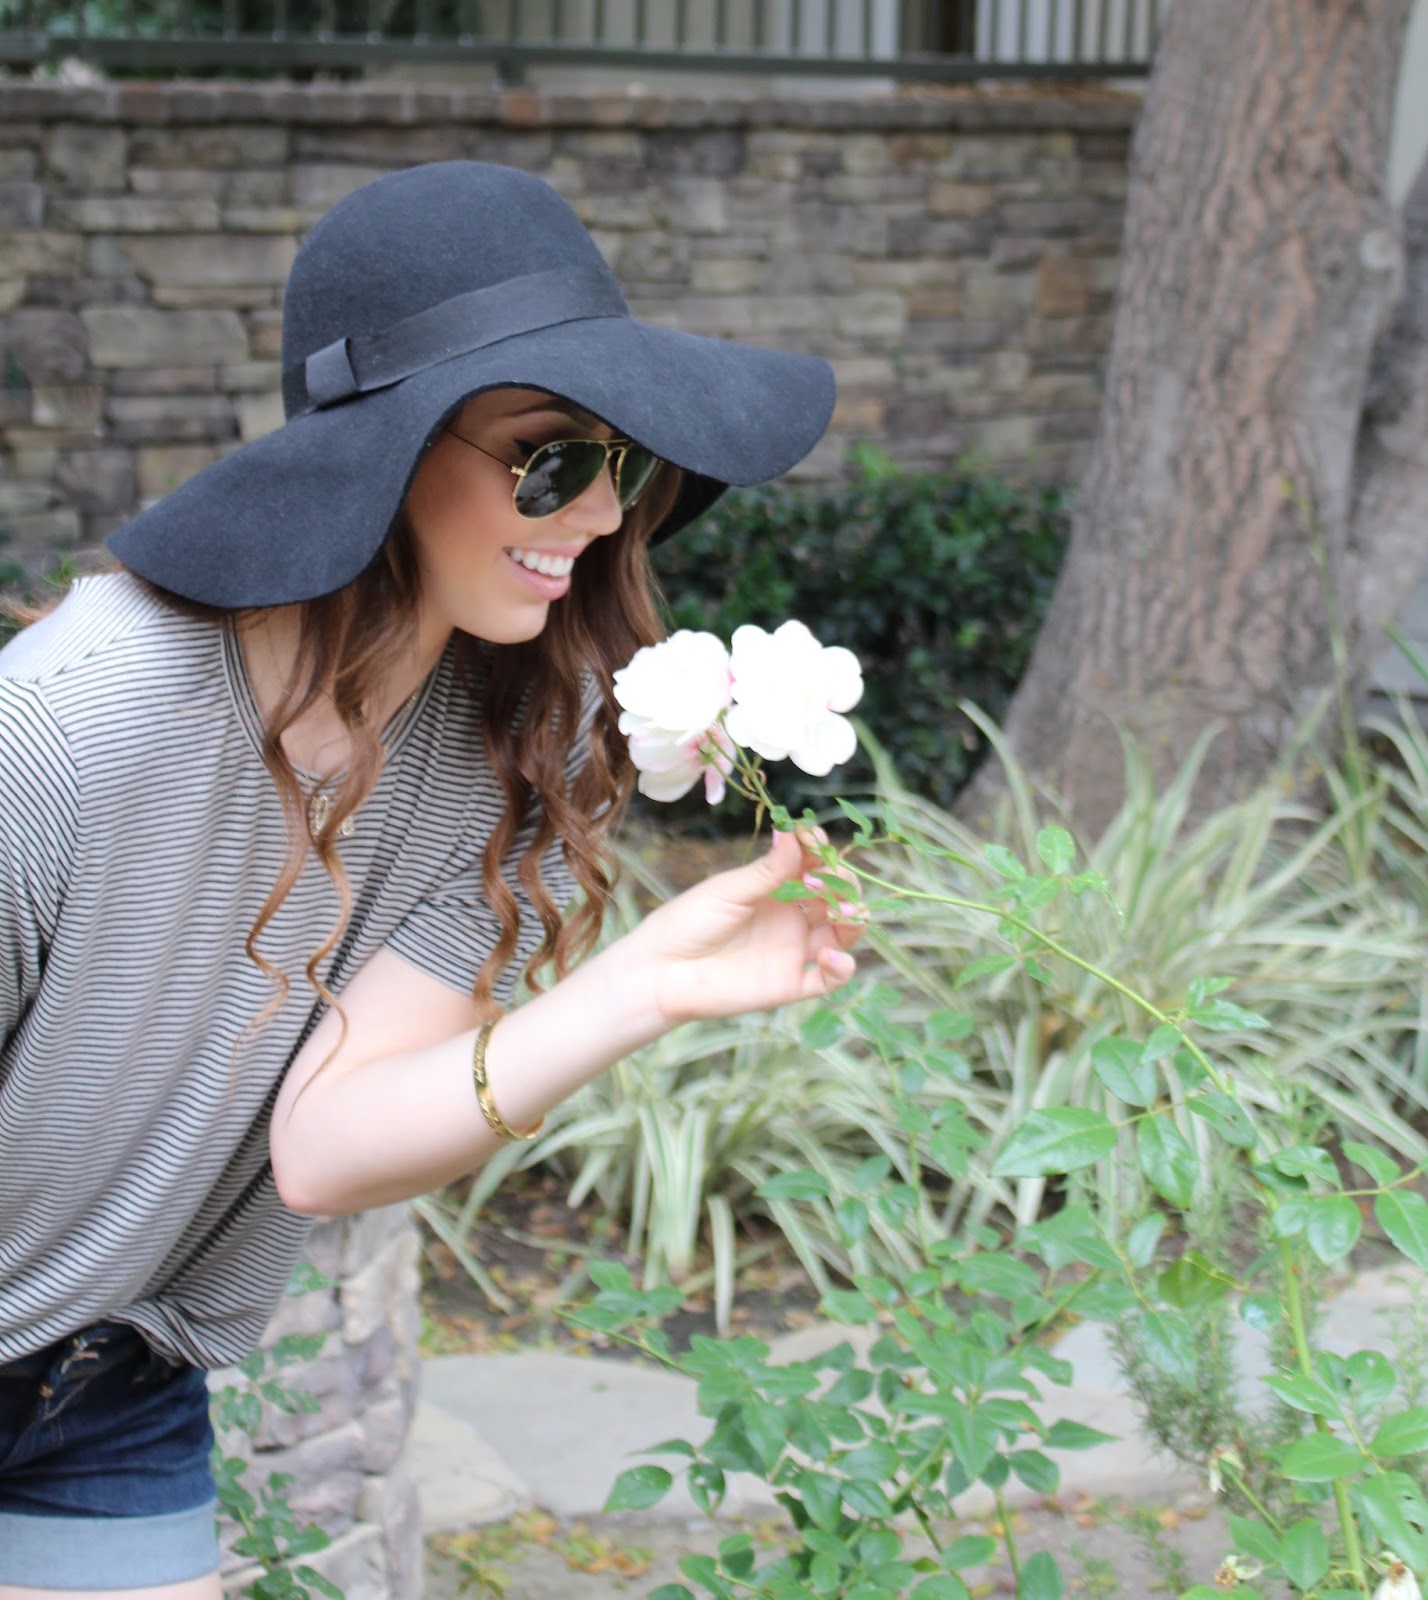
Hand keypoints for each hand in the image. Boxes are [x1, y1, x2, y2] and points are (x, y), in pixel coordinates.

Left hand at [623, 829, 865, 1026]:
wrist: (660, 972)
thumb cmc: (686, 923)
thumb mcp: (727, 891)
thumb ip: (766, 871)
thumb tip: (794, 833)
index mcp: (773, 888)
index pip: (812, 865)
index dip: (821, 853)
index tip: (817, 840)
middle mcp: (789, 917)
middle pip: (835, 897)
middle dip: (843, 884)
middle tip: (830, 880)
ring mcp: (792, 950)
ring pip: (842, 934)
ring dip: (853, 920)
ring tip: (845, 913)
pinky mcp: (790, 984)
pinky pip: (829, 979)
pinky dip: (842, 967)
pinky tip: (832, 954)